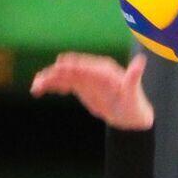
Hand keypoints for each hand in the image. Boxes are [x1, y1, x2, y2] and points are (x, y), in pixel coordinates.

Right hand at [31, 51, 153, 129]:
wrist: (129, 117)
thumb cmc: (133, 104)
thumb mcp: (133, 92)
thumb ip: (134, 76)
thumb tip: (142, 61)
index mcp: (104, 69)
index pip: (86, 65)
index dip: (73, 65)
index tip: (60, 65)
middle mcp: (91, 70)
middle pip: (71, 69)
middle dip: (56, 73)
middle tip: (42, 79)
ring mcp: (84, 78)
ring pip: (63, 76)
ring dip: (49, 80)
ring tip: (36, 87)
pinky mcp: (79, 87)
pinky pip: (62, 84)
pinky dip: (51, 86)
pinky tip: (38, 90)